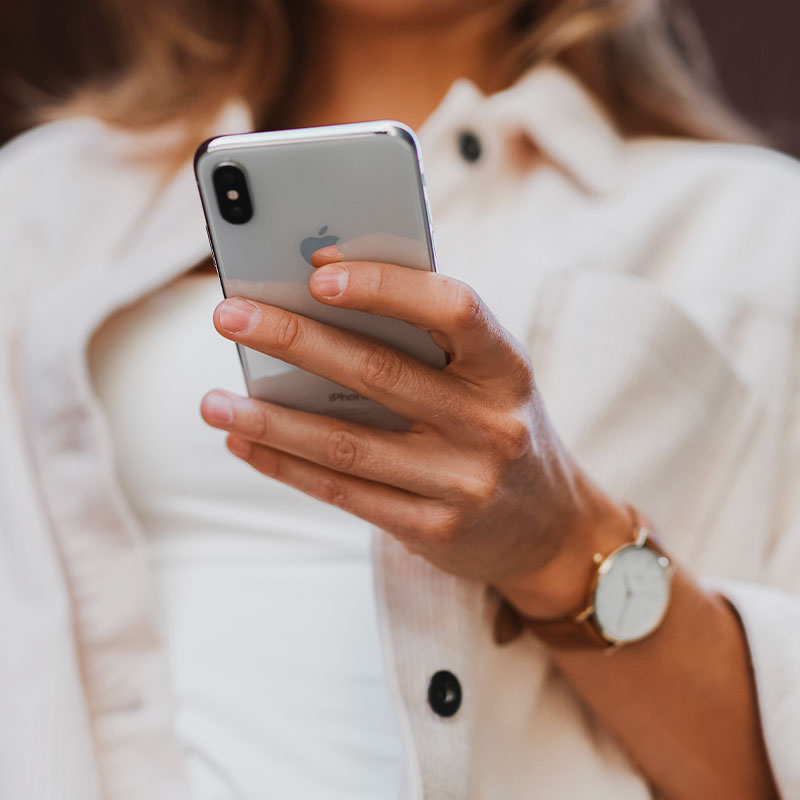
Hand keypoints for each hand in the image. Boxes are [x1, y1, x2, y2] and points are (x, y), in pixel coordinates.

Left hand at [200, 249, 631, 617]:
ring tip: (212, 400)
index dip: (387, 287)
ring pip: (347, 444)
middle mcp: (490, 424)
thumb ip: (428, 342)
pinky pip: (344, 492)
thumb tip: (324, 297)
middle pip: (380, 374)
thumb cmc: (501, 428)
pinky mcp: (433, 529)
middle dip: (296, 341)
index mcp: (506, 368)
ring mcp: (462, 482)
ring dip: (271, 418)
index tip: (318, 270)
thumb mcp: (489, 378)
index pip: (454, 310)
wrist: (550, 528)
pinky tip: (246, 443)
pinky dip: (287, 465)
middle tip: (229, 318)